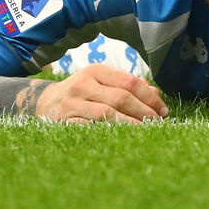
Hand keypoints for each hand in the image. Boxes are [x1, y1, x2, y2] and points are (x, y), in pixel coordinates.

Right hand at [36, 63, 168, 123]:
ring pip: (108, 113)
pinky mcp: (64, 121)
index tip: (163, 110)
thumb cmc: (83, 93)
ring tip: (146, 131)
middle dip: (145, 112)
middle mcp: (83, 84)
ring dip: (131, 124)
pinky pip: (91, 128)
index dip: (150, 97)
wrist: (45, 103)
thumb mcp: (102, 82)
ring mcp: (72, 103)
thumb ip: (128, 86)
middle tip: (158, 123)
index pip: (130, 82)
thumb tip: (156, 95)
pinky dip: (110, 133)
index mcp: (96, 70)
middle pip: (121, 97)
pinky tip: (124, 138)